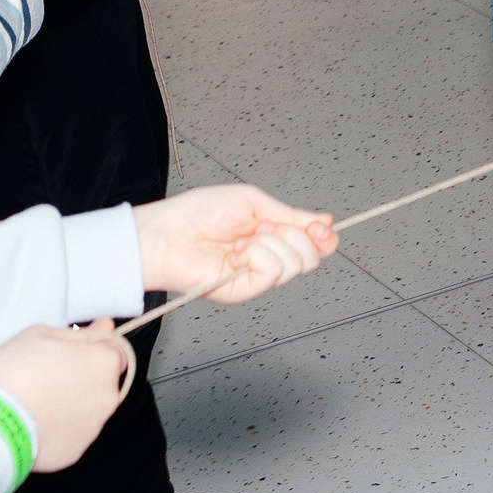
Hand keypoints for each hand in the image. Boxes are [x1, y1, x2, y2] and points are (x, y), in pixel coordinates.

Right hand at [0, 323, 132, 471]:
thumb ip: (79, 333)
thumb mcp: (40, 335)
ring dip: (71, 404)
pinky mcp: (76, 451)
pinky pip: (72, 434)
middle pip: (102, 382)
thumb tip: (105, 327)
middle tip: (48, 378)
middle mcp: (108, 396)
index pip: (114, 352)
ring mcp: (93, 427)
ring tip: (37, 402)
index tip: (71, 354)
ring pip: (88, 409)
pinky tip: (36, 423)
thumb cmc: (12, 375)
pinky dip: (59, 429)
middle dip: (81, 378)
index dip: (92, 351)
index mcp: (104, 363)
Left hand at [133, 183, 338, 303]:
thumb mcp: (254, 202)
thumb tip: (325, 221)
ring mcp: (257, 276)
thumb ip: (291, 215)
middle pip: (313, 257)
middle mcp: (268, 257)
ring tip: (243, 240)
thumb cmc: (197, 213)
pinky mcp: (245, 291)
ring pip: (297, 264)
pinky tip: (236, 253)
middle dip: (296, 235)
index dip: (324, 235)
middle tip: (264, 227)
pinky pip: (273, 272)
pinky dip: (258, 255)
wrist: (166, 234)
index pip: (315, 243)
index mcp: (272, 235)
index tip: (320, 226)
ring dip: (271, 243)